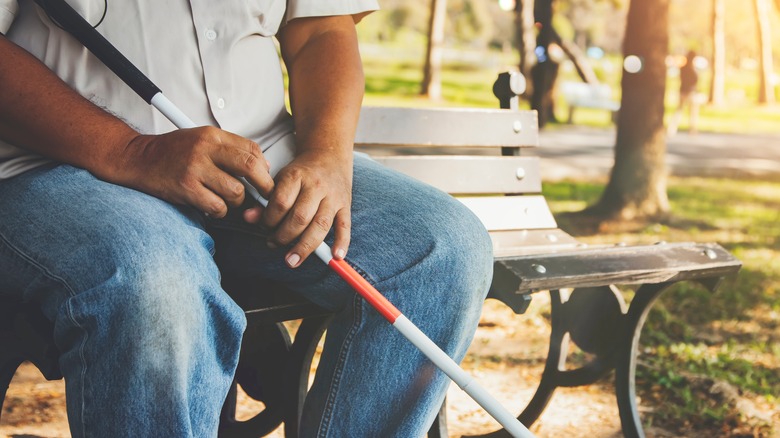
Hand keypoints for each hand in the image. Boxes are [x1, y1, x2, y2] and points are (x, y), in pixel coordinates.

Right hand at [117, 127, 273, 216]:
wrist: (138, 158)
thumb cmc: (174, 151)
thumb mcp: (202, 140)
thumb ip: (231, 150)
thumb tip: (263, 166)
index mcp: (212, 135)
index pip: (251, 149)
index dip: (264, 167)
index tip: (265, 178)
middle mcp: (204, 149)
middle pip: (249, 168)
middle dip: (263, 185)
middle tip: (265, 195)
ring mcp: (195, 169)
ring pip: (235, 192)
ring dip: (235, 201)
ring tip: (225, 199)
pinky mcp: (186, 189)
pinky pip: (217, 206)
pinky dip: (219, 210)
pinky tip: (212, 206)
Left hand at [243, 149, 352, 267]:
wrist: (329, 155)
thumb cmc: (301, 172)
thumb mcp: (279, 179)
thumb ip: (264, 200)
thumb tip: (249, 218)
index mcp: (297, 176)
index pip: (280, 203)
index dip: (269, 219)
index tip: (264, 226)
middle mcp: (317, 186)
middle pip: (300, 217)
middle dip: (284, 236)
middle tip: (273, 243)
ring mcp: (333, 197)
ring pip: (320, 225)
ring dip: (305, 246)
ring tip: (292, 260)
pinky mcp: (345, 206)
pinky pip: (345, 226)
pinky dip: (341, 242)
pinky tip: (335, 256)